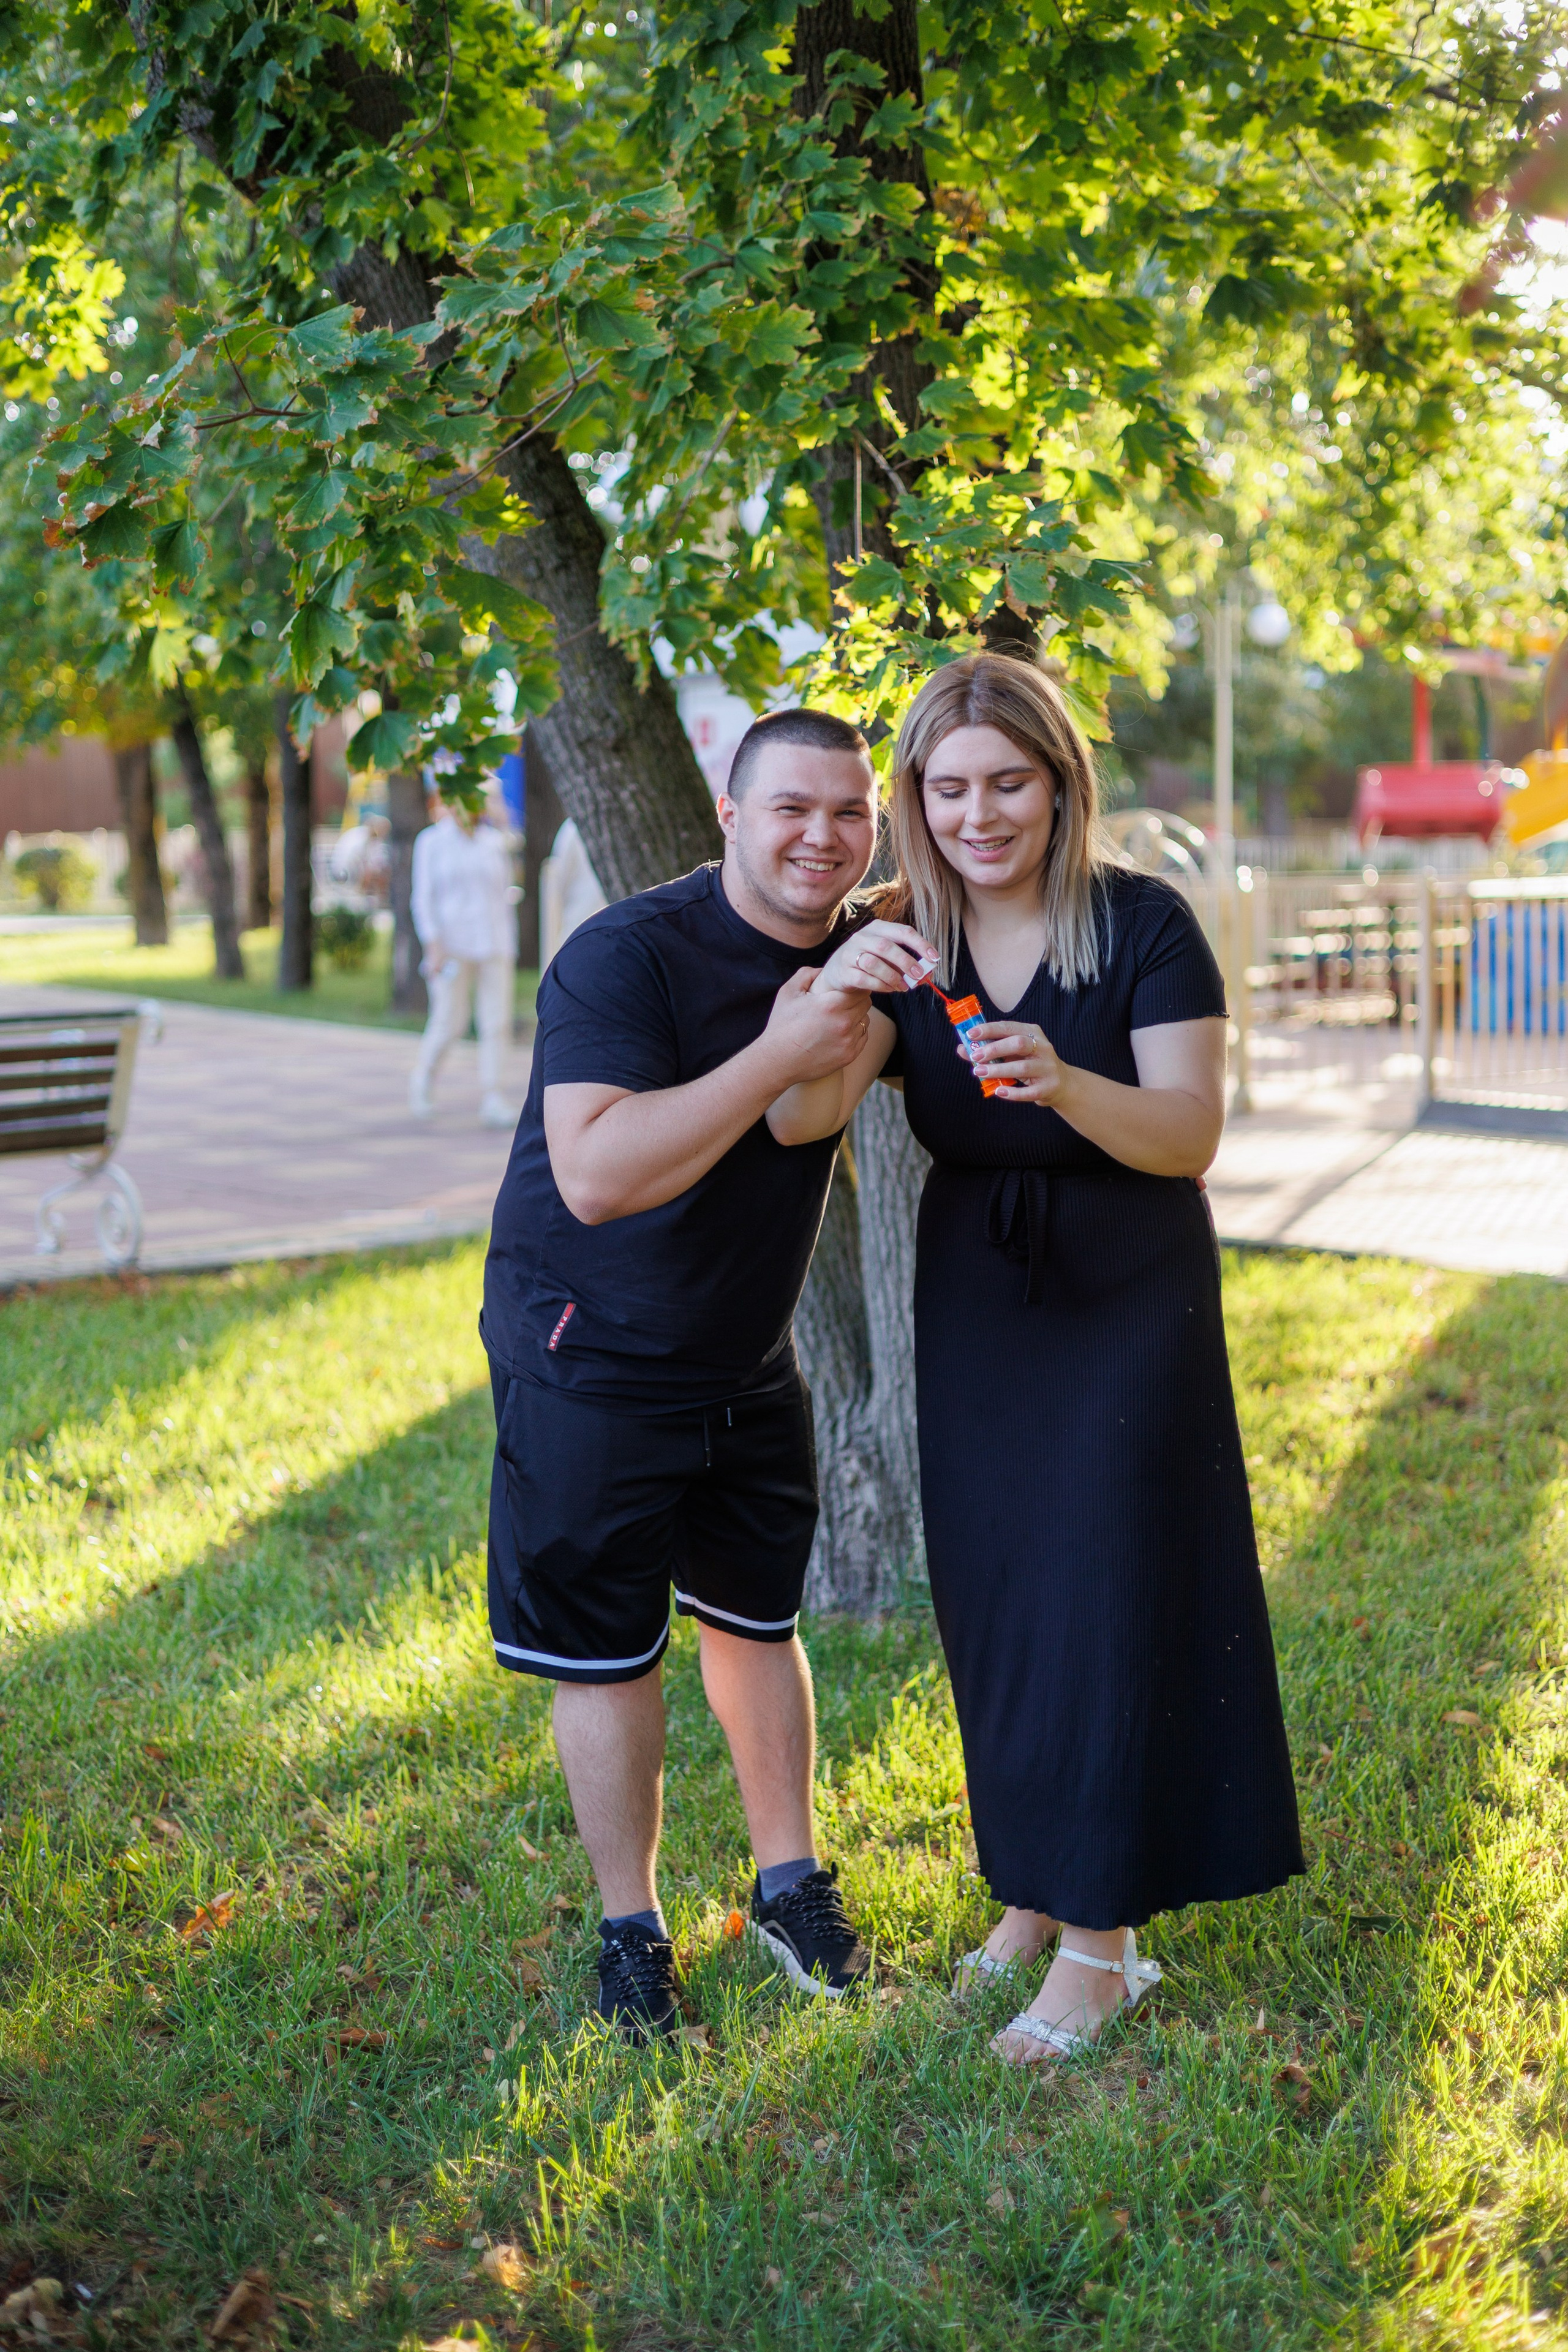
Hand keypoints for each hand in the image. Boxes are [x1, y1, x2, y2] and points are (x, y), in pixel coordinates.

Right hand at [758, 968, 870, 1084]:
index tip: (846, 989)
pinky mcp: (849, 1056)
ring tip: (839, 1019)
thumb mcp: (788, 993)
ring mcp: (848, 1041)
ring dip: (857, 1017)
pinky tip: (839, 1033)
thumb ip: (807, 975)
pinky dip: (854, 1033)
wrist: (778, 1061)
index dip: (854, 987)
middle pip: (866, 1004)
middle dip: (857, 1000)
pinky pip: (862, 1038)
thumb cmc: (781, 1026)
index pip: (859, 989)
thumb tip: (823, 970)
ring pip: (865, 1021)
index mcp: (830, 1005)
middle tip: (844, 1002)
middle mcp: (843, 1023)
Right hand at [817, 920, 939, 996]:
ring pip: (873, 963)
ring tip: (904, 986)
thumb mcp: (889, 958)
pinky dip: (880, 985)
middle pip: (886, 946)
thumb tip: (927, 975)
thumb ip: (907, 964)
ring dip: (893, 977)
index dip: (920, 944)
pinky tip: (890, 989)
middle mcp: (862, 937)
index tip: (934, 958)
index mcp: (878, 928)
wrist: (838, 973)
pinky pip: (864, 979)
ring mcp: (850, 953)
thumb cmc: (870, 963)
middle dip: (906, 962)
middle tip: (919, 975)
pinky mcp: (844, 971)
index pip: (902, 931)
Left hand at [967, 1019, 1072, 1107]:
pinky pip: (1028, 1092)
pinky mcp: (1048, 1087)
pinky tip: (998, 1091)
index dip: (989, 1030)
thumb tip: (962, 1049)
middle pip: (1017, 1044)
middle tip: (974, 1056)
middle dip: (994, 1049)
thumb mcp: (1013, 1054)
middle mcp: (1043, 1047)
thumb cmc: (1031, 1064)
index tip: (970, 1034)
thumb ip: (990, 1050)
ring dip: (998, 1070)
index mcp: (1033, 1033)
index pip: (1008, 1027)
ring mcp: (1047, 1068)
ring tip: (980, 1072)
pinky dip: (1012, 1092)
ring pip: (1022, 1067)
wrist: (1061, 1084)